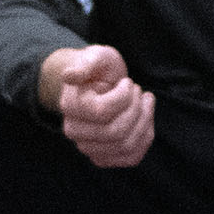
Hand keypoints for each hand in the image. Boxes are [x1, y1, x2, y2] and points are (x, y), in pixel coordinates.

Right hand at [40, 43, 153, 168]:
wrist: (98, 84)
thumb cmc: (100, 69)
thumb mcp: (97, 56)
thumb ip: (85, 64)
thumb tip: (68, 76)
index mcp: (70, 106)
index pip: (102, 112)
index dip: (124, 96)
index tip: (128, 82)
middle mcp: (74, 131)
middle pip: (116, 133)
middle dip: (137, 109)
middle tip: (139, 91)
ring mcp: (87, 147)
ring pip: (126, 146)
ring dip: (145, 121)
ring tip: (145, 102)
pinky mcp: (103, 157)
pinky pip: (131, 157)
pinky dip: (145, 137)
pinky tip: (146, 118)